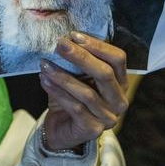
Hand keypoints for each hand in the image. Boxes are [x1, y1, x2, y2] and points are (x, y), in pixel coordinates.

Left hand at [39, 31, 128, 149]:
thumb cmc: (69, 98)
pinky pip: (75, 107)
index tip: (74, 35)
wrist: (60, 129)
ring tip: (45, 64)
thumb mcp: (76, 76)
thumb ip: (75, 62)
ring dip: (63, 76)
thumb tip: (63, 39)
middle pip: (105, 73)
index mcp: (120, 82)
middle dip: (80, 57)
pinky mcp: (93, 129)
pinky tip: (44, 81)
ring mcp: (108, 117)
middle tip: (60, 45)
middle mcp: (119, 100)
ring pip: (87, 92)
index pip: (118, 59)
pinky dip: (58, 92)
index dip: (97, 45)